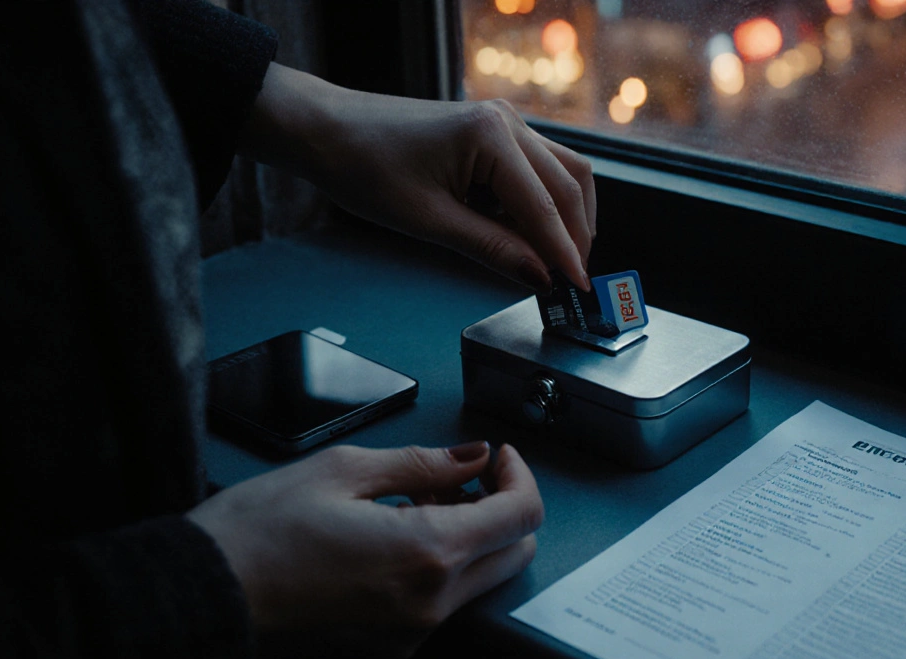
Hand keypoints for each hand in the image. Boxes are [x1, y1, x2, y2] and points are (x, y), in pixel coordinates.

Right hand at [186, 442, 542, 658]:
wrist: (202, 595)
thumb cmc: (257, 533)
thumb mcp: (343, 470)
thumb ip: (423, 463)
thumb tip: (473, 457)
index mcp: (426, 553)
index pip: (522, 515)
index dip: (519, 476)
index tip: (498, 457)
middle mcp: (429, 604)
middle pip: (513, 553)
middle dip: (499, 507)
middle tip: (456, 477)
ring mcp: (410, 634)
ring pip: (479, 579)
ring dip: (468, 537)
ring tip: (411, 503)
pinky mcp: (389, 648)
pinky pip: (440, 603)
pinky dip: (437, 567)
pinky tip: (391, 538)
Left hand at [239, 63, 594, 292]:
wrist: (326, 132)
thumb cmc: (364, 167)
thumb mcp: (429, 222)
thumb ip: (492, 249)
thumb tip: (539, 277)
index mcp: (490, 136)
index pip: (545, 207)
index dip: (565, 254)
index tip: (578, 290)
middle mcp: (506, 121)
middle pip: (569, 185)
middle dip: (574, 238)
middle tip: (571, 283)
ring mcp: (503, 122)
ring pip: (562, 173)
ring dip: (565, 219)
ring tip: (554, 263)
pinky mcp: (493, 132)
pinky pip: (537, 170)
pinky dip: (541, 206)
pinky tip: (526, 237)